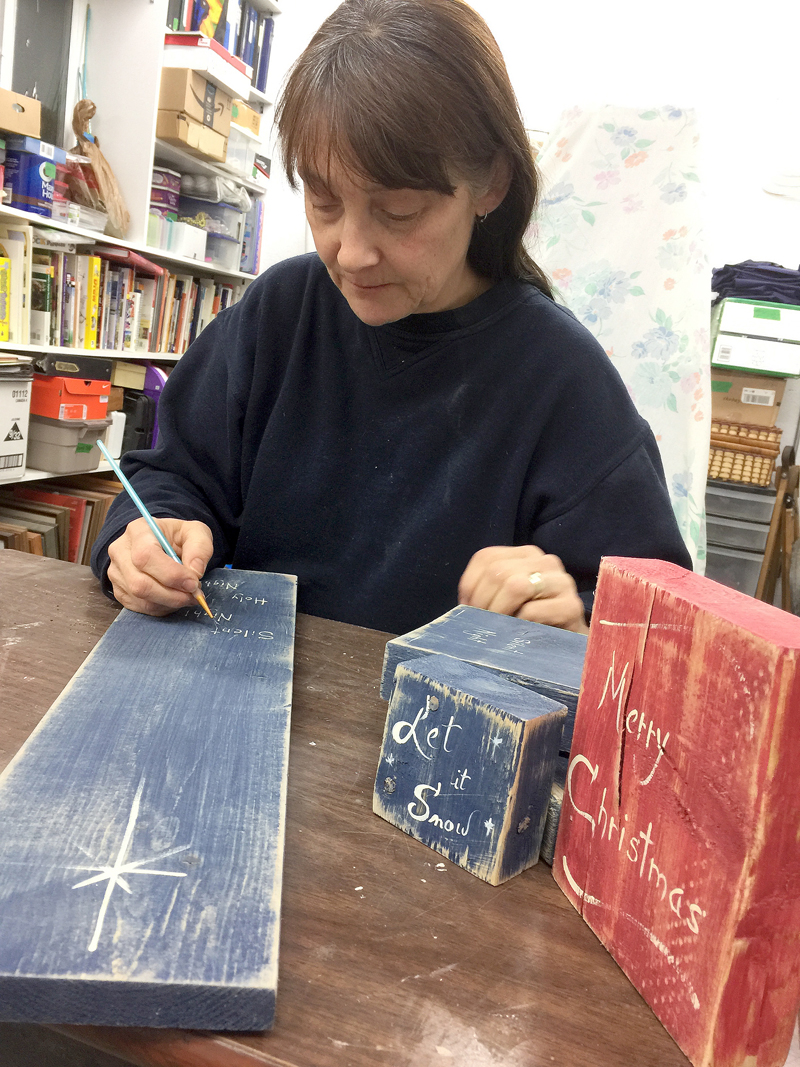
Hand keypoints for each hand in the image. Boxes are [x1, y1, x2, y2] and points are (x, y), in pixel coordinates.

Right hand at [107, 517, 213, 615]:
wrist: (164, 544)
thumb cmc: (178, 537)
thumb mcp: (196, 532)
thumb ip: (200, 548)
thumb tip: (195, 572)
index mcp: (138, 531)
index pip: (146, 556)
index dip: (171, 574)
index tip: (193, 583)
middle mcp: (120, 551)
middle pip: (139, 583)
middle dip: (172, 594)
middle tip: (194, 594)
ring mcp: (116, 572)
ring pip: (139, 598)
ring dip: (169, 602)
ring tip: (187, 596)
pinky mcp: (119, 590)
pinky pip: (139, 607)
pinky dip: (162, 608)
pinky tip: (174, 599)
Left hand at [458, 545, 588, 634]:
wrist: (568, 645)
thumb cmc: (530, 622)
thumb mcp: (505, 600)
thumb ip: (485, 591)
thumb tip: (464, 604)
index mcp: (526, 554)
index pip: (486, 557)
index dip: (470, 585)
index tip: (468, 609)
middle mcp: (546, 561)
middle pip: (498, 572)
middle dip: (482, 602)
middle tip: (481, 624)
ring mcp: (562, 581)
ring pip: (515, 586)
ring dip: (499, 612)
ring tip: (498, 628)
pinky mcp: (571, 606)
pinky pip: (532, 611)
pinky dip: (518, 625)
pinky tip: (520, 634)